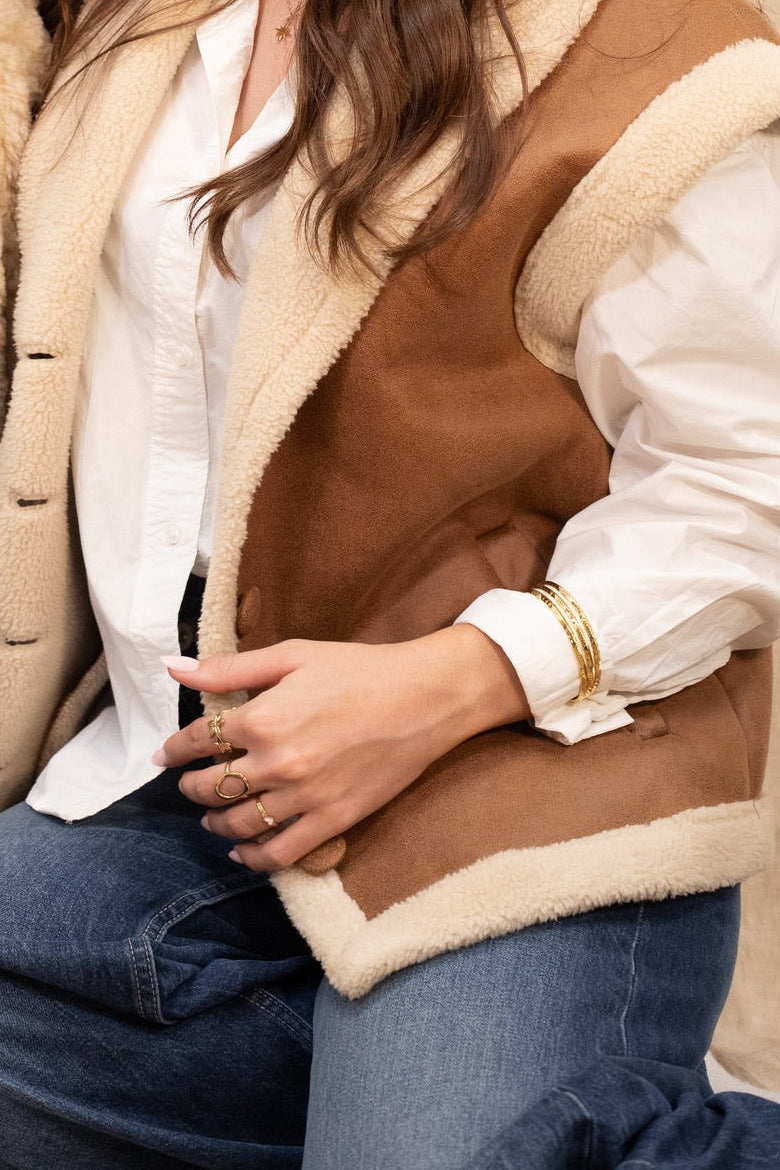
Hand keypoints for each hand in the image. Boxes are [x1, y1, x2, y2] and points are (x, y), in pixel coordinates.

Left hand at [160, 625, 528, 871]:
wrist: (425, 698)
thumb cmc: (359, 670)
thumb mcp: (292, 656)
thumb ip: (229, 668)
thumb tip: (174, 667)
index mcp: (262, 717)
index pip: (197, 741)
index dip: (174, 749)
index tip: (165, 755)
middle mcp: (277, 762)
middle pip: (211, 788)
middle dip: (190, 788)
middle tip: (187, 785)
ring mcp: (304, 797)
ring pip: (238, 824)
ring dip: (215, 824)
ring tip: (211, 818)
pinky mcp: (332, 820)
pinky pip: (280, 853)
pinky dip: (253, 858)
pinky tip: (241, 851)